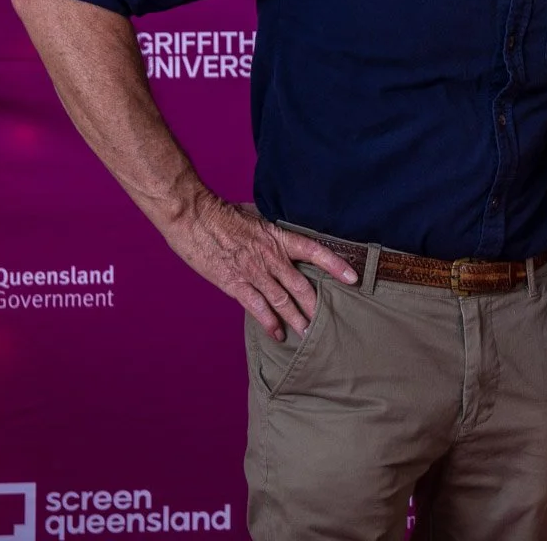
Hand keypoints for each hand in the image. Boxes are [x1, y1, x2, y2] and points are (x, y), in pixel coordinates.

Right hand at [161, 192, 358, 339]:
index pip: (315, 251)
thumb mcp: (257, 215)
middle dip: (316, 306)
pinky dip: (269, 322)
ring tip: (308, 334)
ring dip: (297, 319)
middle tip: (328, 322)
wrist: (193, 216)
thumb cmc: (222, 212)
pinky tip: (278, 334)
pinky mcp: (234, 283)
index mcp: (279, 237)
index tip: (353, 277)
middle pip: (301, 285)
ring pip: (282, 300)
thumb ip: (272, 229)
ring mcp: (253, 272)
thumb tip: (284, 231)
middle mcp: (271, 257)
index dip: (336, 265)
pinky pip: (256, 307)